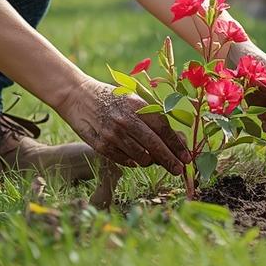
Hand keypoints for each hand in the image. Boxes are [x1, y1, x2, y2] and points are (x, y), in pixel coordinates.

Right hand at [58, 76, 189, 174]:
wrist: (78, 95)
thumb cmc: (112, 98)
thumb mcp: (133, 99)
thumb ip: (153, 116)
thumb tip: (177, 139)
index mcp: (137, 105)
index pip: (163, 128)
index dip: (176, 145)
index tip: (187, 157)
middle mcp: (125, 120)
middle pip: (154, 145)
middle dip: (170, 160)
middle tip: (179, 170)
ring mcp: (112, 134)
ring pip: (140, 157)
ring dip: (150, 161)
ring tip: (152, 159)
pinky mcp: (100, 145)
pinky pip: (124, 161)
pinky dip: (133, 162)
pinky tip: (135, 158)